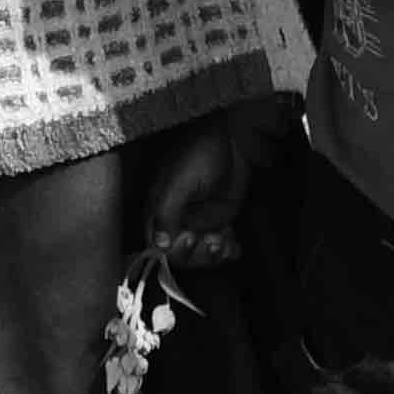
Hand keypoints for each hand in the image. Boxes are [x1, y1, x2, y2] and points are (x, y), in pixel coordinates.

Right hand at [140, 109, 264, 271]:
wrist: (232, 138)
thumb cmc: (200, 153)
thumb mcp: (180, 183)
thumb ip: (167, 213)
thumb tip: (158, 245)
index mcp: (160, 210)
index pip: (158, 245)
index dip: (174, 251)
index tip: (190, 239)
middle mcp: (177, 219)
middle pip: (181, 255)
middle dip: (199, 255)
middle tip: (214, 242)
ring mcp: (199, 221)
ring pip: (202, 254)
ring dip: (215, 255)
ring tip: (227, 242)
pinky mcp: (218, 220)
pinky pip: (219, 245)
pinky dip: (228, 251)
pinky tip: (235, 246)